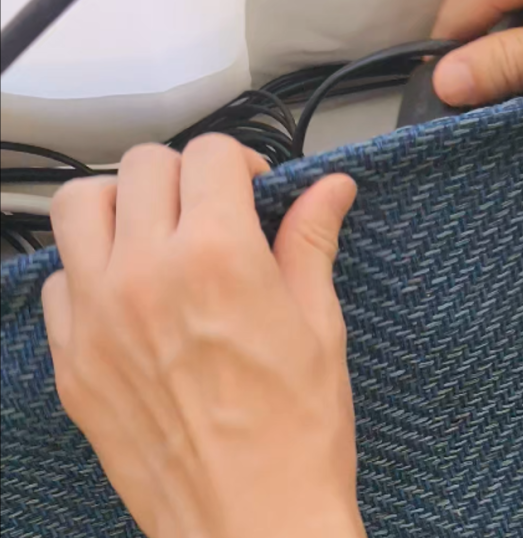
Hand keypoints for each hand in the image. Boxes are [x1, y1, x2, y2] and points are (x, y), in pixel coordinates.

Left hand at [42, 136, 365, 537]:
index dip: (239, 160)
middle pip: (144, 166)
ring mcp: (97, 318)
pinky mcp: (73, 361)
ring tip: (156, 230)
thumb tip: (329, 191)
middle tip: (210, 206)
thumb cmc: (296, 433)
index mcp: (217, 259)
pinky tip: (127, 292)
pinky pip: (59, 279)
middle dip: (185, 173)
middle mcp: (146, 276)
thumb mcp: (319, 324)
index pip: (210, 155)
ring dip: (122, 202)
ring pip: (81, 205)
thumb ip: (311, 241)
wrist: (254, 525)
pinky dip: (90, 266)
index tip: (252, 187)